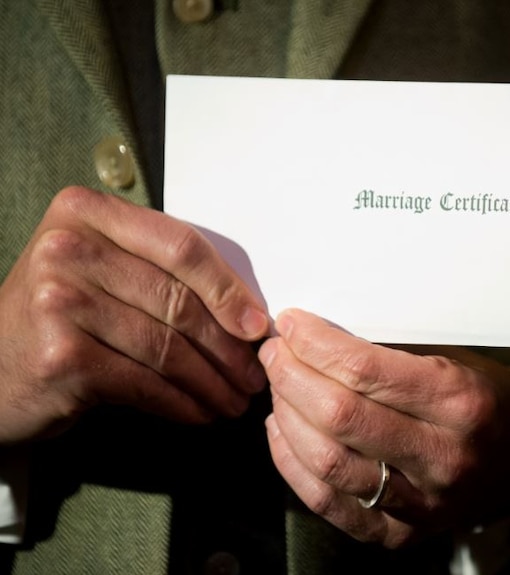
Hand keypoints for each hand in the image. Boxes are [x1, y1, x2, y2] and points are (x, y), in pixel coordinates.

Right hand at [0, 187, 269, 442]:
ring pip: (167, 347)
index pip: (180, 246)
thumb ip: (160, 272)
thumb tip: (248, 314)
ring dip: (212, 383)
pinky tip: (201, 413)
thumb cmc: (62, 318)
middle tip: (254, 375)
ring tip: (235, 401)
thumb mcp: (103, 271)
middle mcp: (68, 249)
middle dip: (227, 347)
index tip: (257, 326)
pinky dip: (182, 404)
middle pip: (178, 300)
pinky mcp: (62, 357)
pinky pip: (146, 383)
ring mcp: (59, 302)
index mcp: (86, 213)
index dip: (228, 289)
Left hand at [259, 308, 509, 547]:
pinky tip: (282, 433)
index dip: (316, 344)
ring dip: (287, 419)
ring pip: (329, 464)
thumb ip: (394, 353)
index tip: (292, 325)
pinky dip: (293, 467)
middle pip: (341, 418)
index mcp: (461, 403)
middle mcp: (444, 457)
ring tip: (278, 389)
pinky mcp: (402, 534)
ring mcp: (423, 503)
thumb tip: (318, 334)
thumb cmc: (483, 397)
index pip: (367, 370)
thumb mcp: (456, 360)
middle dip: (292, 378)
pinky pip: (330, 505)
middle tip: (275, 354)